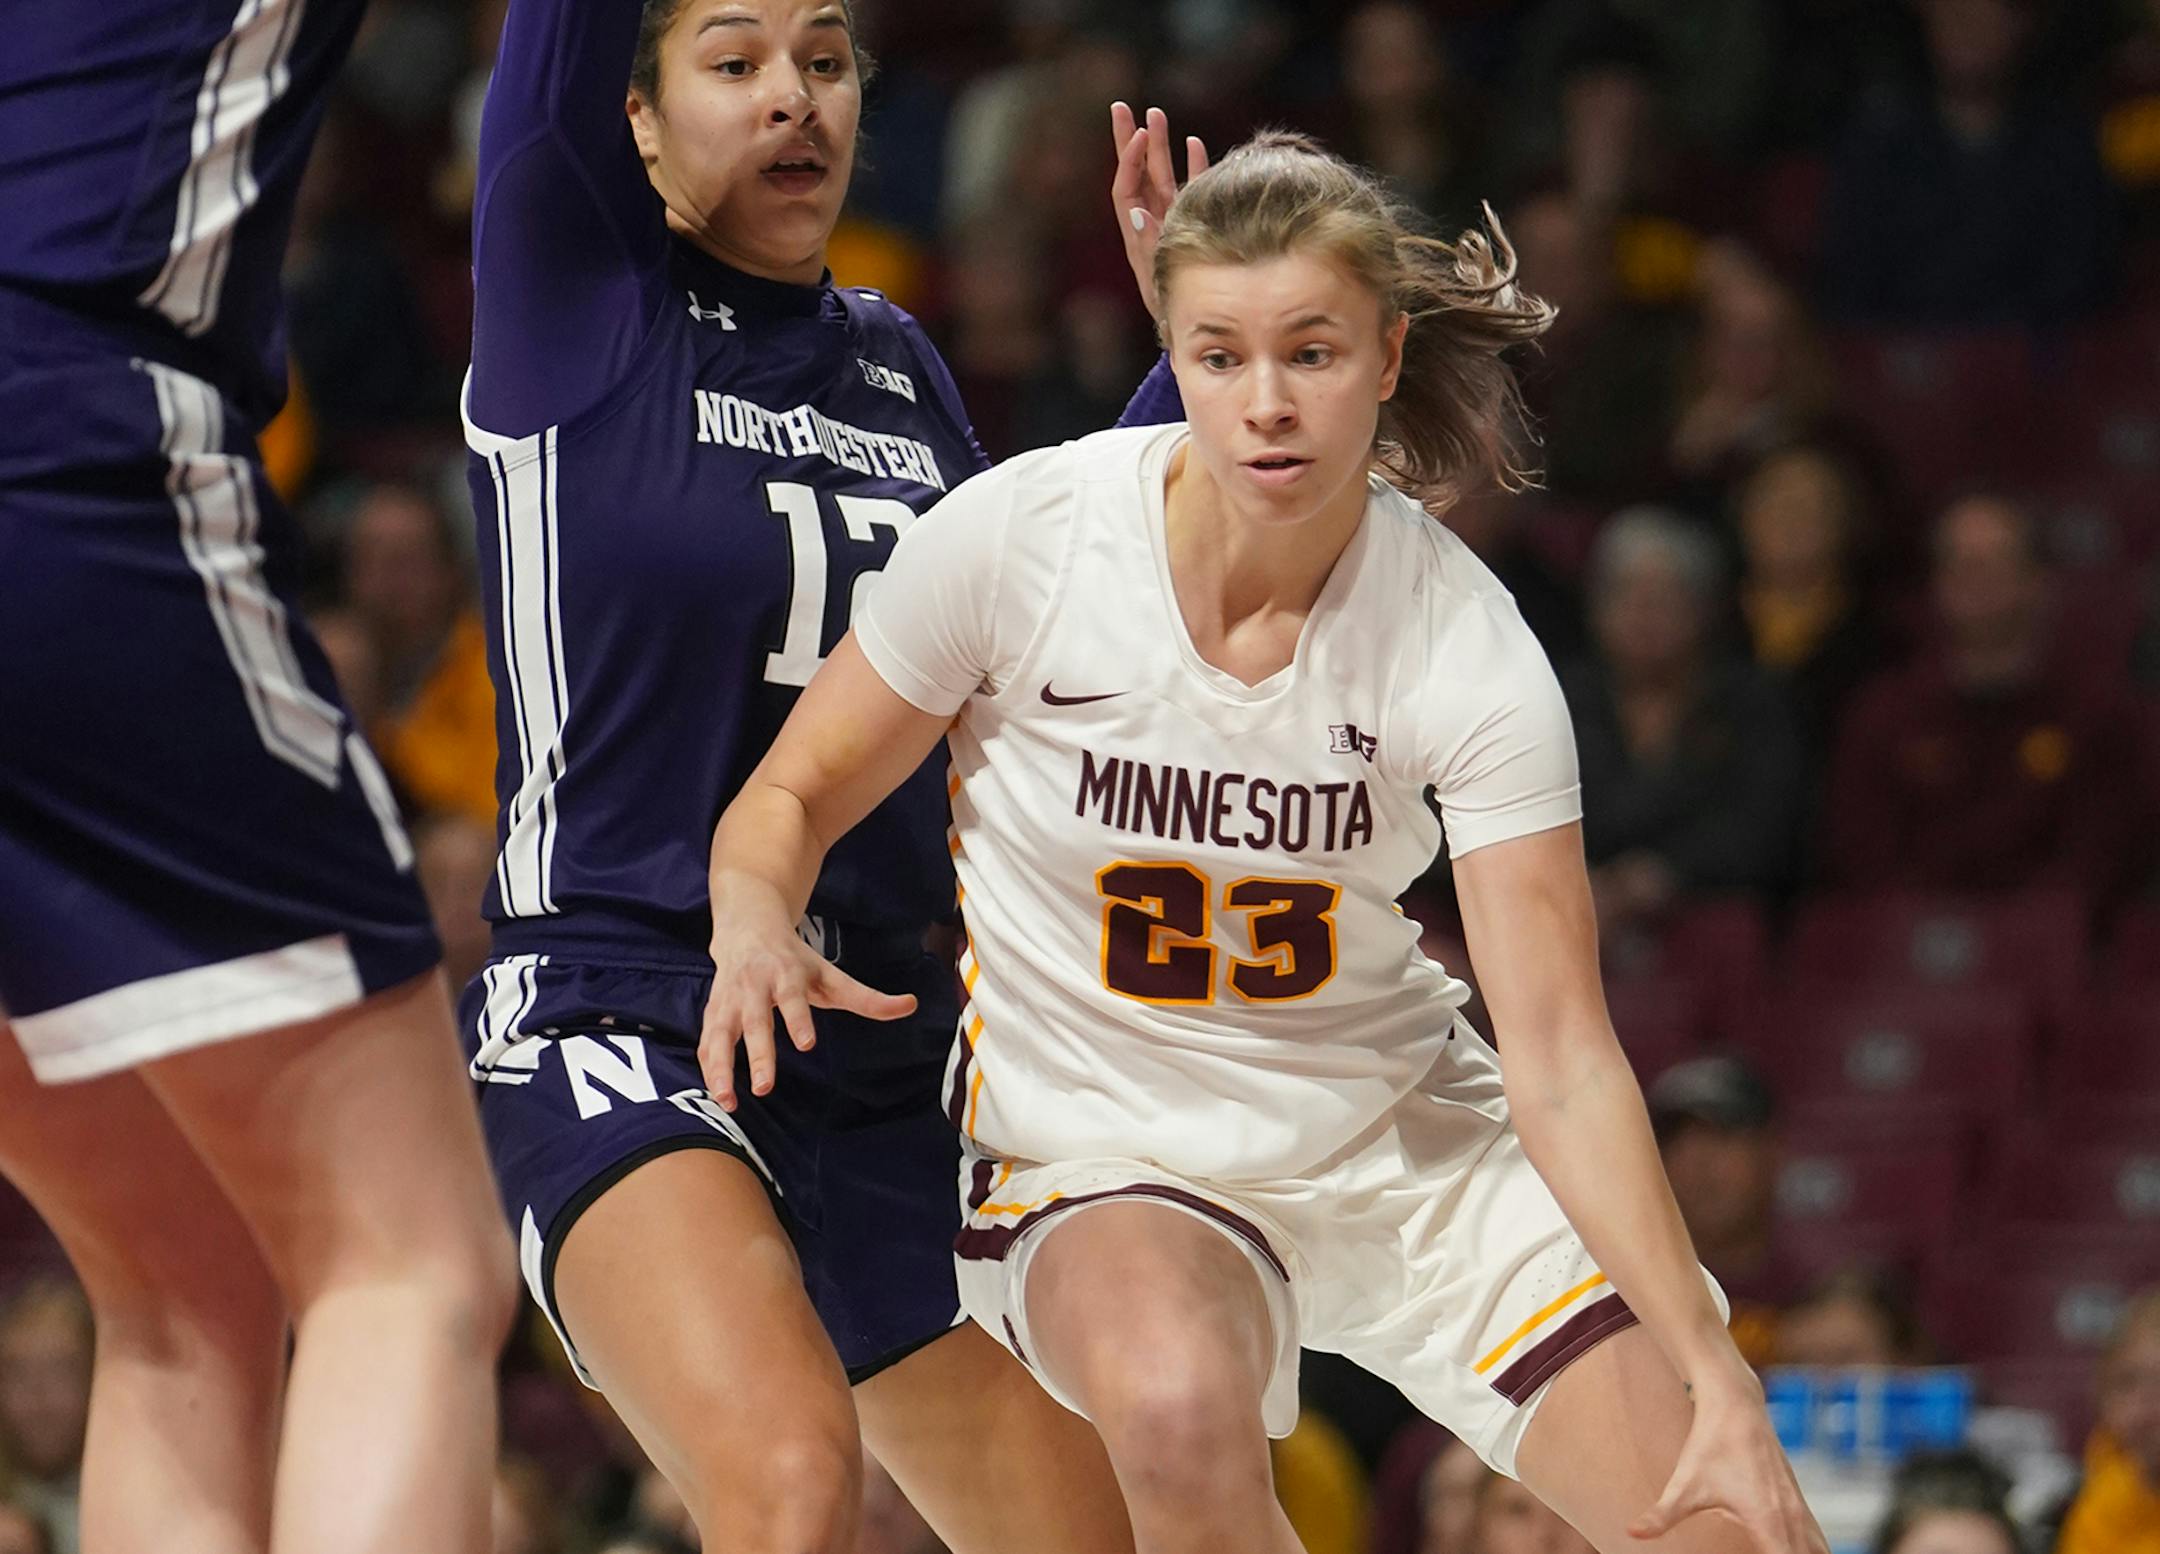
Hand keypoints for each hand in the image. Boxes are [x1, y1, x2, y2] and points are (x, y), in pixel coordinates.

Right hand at [700, 906, 915, 1110]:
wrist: (747, 927)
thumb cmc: (795, 959)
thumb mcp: (831, 973)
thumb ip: (867, 996)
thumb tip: (911, 1005)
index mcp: (786, 974)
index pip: (793, 998)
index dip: (798, 1019)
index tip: (806, 1044)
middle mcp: (754, 986)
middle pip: (754, 1021)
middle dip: (758, 1054)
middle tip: (763, 1087)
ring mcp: (728, 998)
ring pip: (720, 1034)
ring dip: (720, 1067)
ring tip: (727, 1099)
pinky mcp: (712, 1010)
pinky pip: (706, 1041)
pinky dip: (708, 1067)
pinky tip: (717, 1094)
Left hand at [1111, 101, 1208, 320]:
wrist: (1192, 325)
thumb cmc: (1170, 308)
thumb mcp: (1155, 277)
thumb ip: (1147, 245)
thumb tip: (1137, 211)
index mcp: (1137, 233)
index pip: (1127, 187)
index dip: (1129, 160)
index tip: (1136, 133)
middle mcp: (1152, 222)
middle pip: (1138, 173)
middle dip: (1131, 140)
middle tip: (1120, 107)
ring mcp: (1173, 220)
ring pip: (1164, 176)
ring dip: (1160, 146)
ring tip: (1157, 114)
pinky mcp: (1193, 222)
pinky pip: (1192, 187)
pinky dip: (1193, 166)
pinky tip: (1194, 143)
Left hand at [1631, 1376, 1828, 1552]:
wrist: (1736, 1405)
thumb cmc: (1710, 1444)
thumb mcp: (1684, 1484)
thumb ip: (1661, 1514)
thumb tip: (1630, 1532)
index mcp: (1769, 1521)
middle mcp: (1792, 1518)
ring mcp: (1800, 1509)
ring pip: (1820, 1552)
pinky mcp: (1799, 1501)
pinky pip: (1817, 1540)